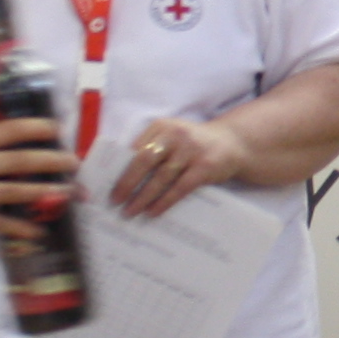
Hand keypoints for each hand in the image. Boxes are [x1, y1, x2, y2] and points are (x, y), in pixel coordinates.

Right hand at [0, 119, 79, 238]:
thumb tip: (16, 150)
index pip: (4, 130)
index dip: (32, 127)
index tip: (56, 128)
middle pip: (15, 160)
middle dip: (48, 160)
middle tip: (73, 162)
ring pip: (10, 190)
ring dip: (42, 191)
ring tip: (65, 192)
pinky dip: (19, 227)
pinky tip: (37, 231)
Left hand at [108, 114, 250, 218]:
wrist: (231, 143)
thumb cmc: (192, 145)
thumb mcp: (172, 138)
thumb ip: (151, 149)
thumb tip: (122, 176)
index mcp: (161, 126)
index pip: (135, 148)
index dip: (120, 167)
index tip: (107, 184)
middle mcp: (175, 134)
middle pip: (145, 161)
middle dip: (127, 183)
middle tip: (115, 200)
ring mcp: (191, 151)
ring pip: (161, 177)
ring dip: (143, 197)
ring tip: (130, 211)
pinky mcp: (204, 167)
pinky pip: (180, 188)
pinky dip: (164, 201)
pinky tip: (153, 211)